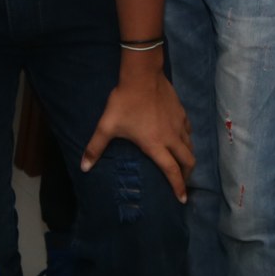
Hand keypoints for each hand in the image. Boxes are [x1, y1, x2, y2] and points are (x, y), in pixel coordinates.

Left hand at [83, 69, 193, 201]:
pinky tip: (181, 137)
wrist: (142, 76)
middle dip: (187, 175)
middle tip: (183, 182)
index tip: (182, 199)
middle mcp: (171, 137)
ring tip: (183, 162)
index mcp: (155, 145)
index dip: (178, 187)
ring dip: (188, 157)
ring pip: (190, 146)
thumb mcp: (107, 126)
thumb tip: (84, 167)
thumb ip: (95, 148)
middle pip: (187, 161)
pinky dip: (187, 138)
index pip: (171, 171)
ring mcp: (178, 124)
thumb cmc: (124, 102)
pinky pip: (188, 130)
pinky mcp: (181, 112)